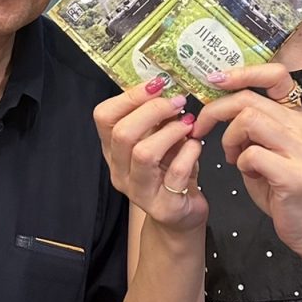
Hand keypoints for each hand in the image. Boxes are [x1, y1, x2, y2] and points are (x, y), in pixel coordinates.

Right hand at [93, 78, 207, 230]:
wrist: (180, 216)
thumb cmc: (170, 172)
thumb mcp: (159, 141)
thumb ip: (156, 119)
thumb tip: (166, 86)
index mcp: (114, 150)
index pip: (104, 117)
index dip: (129, 96)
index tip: (157, 84)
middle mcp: (120, 171)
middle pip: (123, 134)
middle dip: (152, 111)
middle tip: (177, 103)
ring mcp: (139, 192)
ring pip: (144, 153)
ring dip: (170, 132)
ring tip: (188, 124)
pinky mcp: (163, 207)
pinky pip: (175, 172)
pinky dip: (189, 153)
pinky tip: (197, 146)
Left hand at [192, 62, 301, 256]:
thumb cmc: (282, 187)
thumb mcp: (266, 148)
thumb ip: (250, 127)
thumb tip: (217, 106)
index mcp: (296, 115)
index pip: (276, 75)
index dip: (244, 72)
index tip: (216, 79)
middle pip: (249, 99)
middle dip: (215, 111)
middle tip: (200, 129)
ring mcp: (301, 149)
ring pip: (249, 120)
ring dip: (229, 138)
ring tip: (231, 156)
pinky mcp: (295, 174)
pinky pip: (252, 154)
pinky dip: (240, 162)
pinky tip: (248, 174)